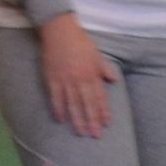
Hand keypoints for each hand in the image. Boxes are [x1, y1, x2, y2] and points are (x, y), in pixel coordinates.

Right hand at [39, 16, 117, 136]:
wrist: (59, 30)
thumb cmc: (79, 41)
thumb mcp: (96, 53)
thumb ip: (104, 68)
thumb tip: (114, 80)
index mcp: (91, 73)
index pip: (99, 96)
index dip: (103, 111)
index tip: (106, 124)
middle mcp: (79, 79)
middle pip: (87, 104)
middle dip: (92, 120)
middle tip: (95, 135)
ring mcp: (65, 80)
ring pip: (72, 104)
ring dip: (76, 119)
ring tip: (80, 132)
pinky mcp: (51, 78)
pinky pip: (55, 97)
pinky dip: (57, 109)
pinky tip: (59, 119)